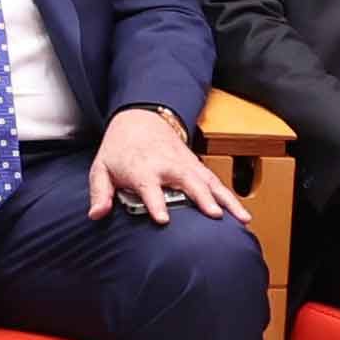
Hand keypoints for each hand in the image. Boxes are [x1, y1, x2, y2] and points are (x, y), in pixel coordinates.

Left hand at [87, 106, 237, 222]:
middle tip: (214, 214)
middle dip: (201, 198)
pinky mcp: (196, 167)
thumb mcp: (101, 168)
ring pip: (209, 183)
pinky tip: (243, 215)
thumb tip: (96, 214)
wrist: (139, 120)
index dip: (155, 203)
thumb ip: (100, 193)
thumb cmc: (119, 150)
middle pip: (187, 183)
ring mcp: (185, 166)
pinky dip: (231, 198)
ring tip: (241, 218)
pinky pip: (216, 184)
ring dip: (226, 200)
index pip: (149, 188)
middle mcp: (167, 167)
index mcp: (142, 170)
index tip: (163, 219)